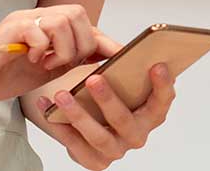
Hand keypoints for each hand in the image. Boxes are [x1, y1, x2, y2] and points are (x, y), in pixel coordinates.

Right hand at [0, 5, 119, 110]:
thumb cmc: (3, 76)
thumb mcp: (46, 69)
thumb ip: (71, 59)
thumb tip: (104, 57)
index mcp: (46, 24)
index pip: (84, 21)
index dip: (103, 39)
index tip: (119, 57)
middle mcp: (35, 16)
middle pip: (77, 13)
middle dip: (80, 43)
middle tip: (64, 63)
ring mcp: (21, 20)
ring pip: (62, 20)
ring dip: (62, 48)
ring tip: (47, 64)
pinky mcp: (7, 30)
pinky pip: (38, 30)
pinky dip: (42, 49)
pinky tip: (33, 61)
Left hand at [32, 64, 176, 169]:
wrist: (85, 118)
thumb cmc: (107, 92)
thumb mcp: (118, 76)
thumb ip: (122, 63)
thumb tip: (121, 51)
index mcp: (150, 114)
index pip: (162, 102)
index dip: (162, 85)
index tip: (156, 65)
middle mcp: (136, 135)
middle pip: (125, 121)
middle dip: (108, 100)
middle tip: (94, 79)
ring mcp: (115, 150)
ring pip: (98, 137)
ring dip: (78, 115)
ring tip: (61, 94)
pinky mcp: (93, 161)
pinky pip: (74, 145)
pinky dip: (58, 125)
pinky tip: (46, 104)